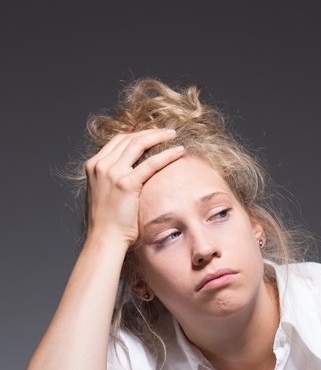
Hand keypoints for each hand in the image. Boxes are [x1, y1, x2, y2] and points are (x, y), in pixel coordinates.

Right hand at [85, 129, 183, 246]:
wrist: (105, 237)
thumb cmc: (108, 219)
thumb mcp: (106, 191)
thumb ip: (114, 176)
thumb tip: (132, 168)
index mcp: (94, 165)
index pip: (117, 140)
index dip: (137, 134)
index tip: (153, 133)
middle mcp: (101, 165)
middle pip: (128, 138)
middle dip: (150, 132)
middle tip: (167, 132)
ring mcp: (112, 173)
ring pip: (138, 144)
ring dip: (158, 137)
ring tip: (173, 135)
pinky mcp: (126, 184)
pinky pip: (151, 163)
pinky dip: (166, 155)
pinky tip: (178, 151)